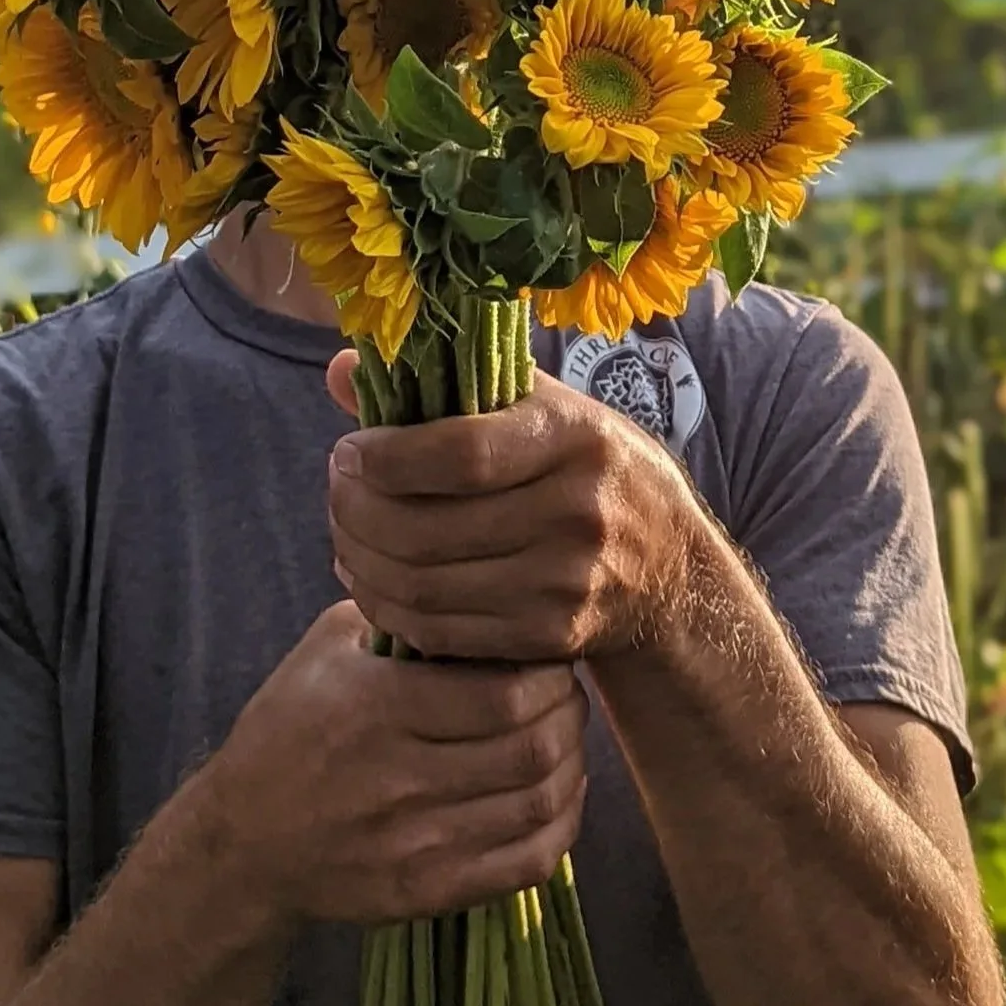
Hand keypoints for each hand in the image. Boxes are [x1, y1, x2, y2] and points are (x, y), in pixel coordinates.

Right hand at [204, 601, 587, 928]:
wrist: (243, 840)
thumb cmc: (289, 728)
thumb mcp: (326, 648)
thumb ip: (400, 615)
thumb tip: (480, 592)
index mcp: (377, 708)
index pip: (506, 695)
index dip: (549, 675)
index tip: (549, 659)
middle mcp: (398, 779)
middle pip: (533, 749)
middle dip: (568, 715)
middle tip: (565, 696)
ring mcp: (414, 845)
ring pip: (539, 805)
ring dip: (571, 767)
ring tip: (563, 741)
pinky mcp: (426, 893)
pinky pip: (526, 864)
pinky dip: (561, 828)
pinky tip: (555, 797)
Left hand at [323, 353, 700, 664]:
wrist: (669, 565)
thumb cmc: (590, 467)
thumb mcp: (545, 406)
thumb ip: (452, 381)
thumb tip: (343, 368)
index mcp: (575, 438)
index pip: (461, 453)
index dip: (387, 458)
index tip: (349, 451)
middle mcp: (577, 512)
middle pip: (428, 528)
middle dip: (356, 512)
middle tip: (336, 491)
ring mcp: (564, 584)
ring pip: (424, 586)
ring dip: (362, 562)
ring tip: (344, 534)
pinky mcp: (549, 637)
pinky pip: (442, 632)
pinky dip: (389, 608)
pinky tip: (373, 580)